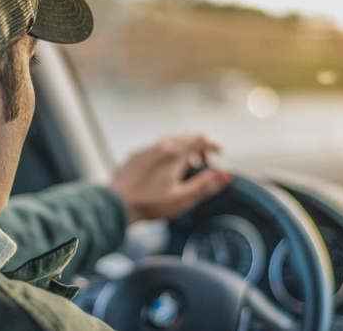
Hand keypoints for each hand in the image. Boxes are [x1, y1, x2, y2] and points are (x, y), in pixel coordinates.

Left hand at [110, 135, 230, 223]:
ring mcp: (145, 150)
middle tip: (204, 162)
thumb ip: (206, 185)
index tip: (219, 152)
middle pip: (184, 137)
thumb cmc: (150, 204)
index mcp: (174, 153)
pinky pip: (155, 148)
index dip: (212, 144)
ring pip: (168, 141)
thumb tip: (226, 175)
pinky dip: (166, 153)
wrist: (116, 204)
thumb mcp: (183, 198)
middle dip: (198, 147)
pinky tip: (163, 169)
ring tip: (185, 167)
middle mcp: (159, 146)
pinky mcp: (134, 156)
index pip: (199, 138)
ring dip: (182, 149)